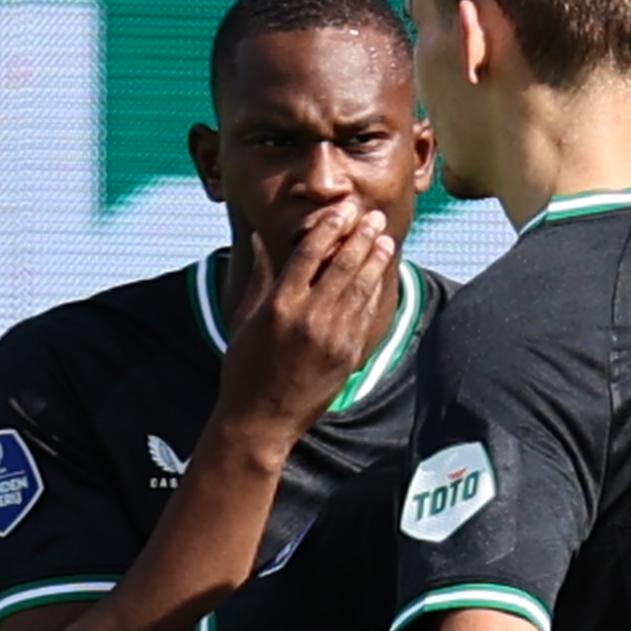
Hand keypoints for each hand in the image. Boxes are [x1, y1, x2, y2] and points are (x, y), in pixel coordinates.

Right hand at [221, 203, 399, 436]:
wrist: (261, 419)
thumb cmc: (245, 366)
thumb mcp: (246, 318)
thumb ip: (260, 276)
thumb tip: (262, 238)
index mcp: (280, 305)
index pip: (310, 254)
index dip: (330, 228)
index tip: (342, 211)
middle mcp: (308, 317)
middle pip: (342, 266)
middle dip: (361, 237)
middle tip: (374, 217)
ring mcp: (331, 337)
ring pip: (360, 288)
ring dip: (375, 259)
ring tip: (384, 239)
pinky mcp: (347, 355)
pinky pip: (366, 314)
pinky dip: (376, 290)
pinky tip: (381, 275)